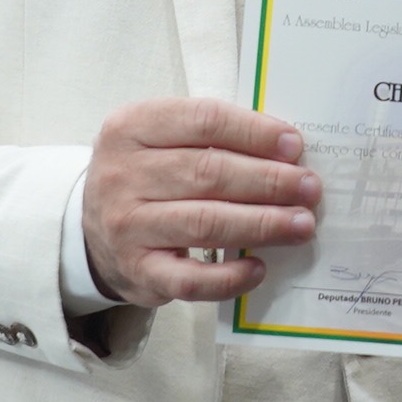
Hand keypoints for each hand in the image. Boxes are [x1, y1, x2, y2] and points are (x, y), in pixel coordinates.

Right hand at [79, 98, 319, 307]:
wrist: (92, 231)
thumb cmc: (146, 177)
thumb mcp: (161, 139)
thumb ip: (212, 137)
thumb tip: (285, 151)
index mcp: (131, 127)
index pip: (204, 121)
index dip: (255, 132)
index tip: (294, 145)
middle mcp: (122, 175)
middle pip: (209, 173)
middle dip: (269, 180)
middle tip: (308, 188)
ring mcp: (127, 226)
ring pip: (206, 223)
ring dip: (262, 223)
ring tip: (301, 224)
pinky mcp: (138, 272)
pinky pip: (191, 279)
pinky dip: (230, 276)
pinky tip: (259, 267)